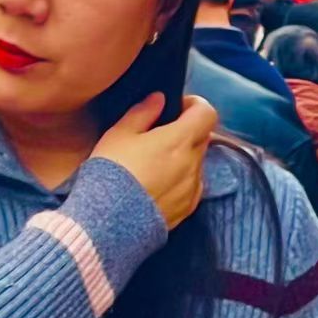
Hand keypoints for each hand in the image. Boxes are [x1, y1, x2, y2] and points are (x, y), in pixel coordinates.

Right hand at [92, 92, 215, 229]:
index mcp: (179, 139)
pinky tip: (155, 184)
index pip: (207, 113)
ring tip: (152, 164)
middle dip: (185, 131)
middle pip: (202, 137)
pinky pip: (192, 185)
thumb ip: (142, 112)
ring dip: (182, 157)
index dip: (194, 105)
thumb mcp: (119, 134)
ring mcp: (193, 187)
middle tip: (158, 135)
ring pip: (196, 162)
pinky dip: (179, 179)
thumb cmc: (112, 171)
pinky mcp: (188, 207)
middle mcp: (193, 162)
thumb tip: (159, 98)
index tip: (176, 107)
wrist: (110, 219)